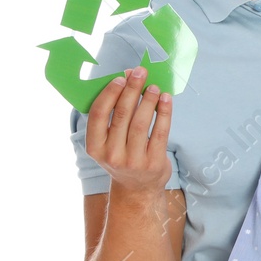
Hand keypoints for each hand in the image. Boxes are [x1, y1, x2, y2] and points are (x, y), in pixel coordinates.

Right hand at [83, 67, 171, 194]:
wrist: (137, 188)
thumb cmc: (122, 155)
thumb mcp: (108, 142)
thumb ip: (113, 116)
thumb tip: (126, 79)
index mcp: (94, 146)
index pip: (98, 114)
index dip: (110, 93)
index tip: (121, 77)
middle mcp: (111, 154)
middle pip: (122, 114)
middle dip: (132, 89)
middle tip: (140, 73)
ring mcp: (133, 160)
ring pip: (141, 122)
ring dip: (149, 100)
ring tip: (154, 86)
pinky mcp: (153, 162)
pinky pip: (160, 132)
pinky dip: (164, 112)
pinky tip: (166, 99)